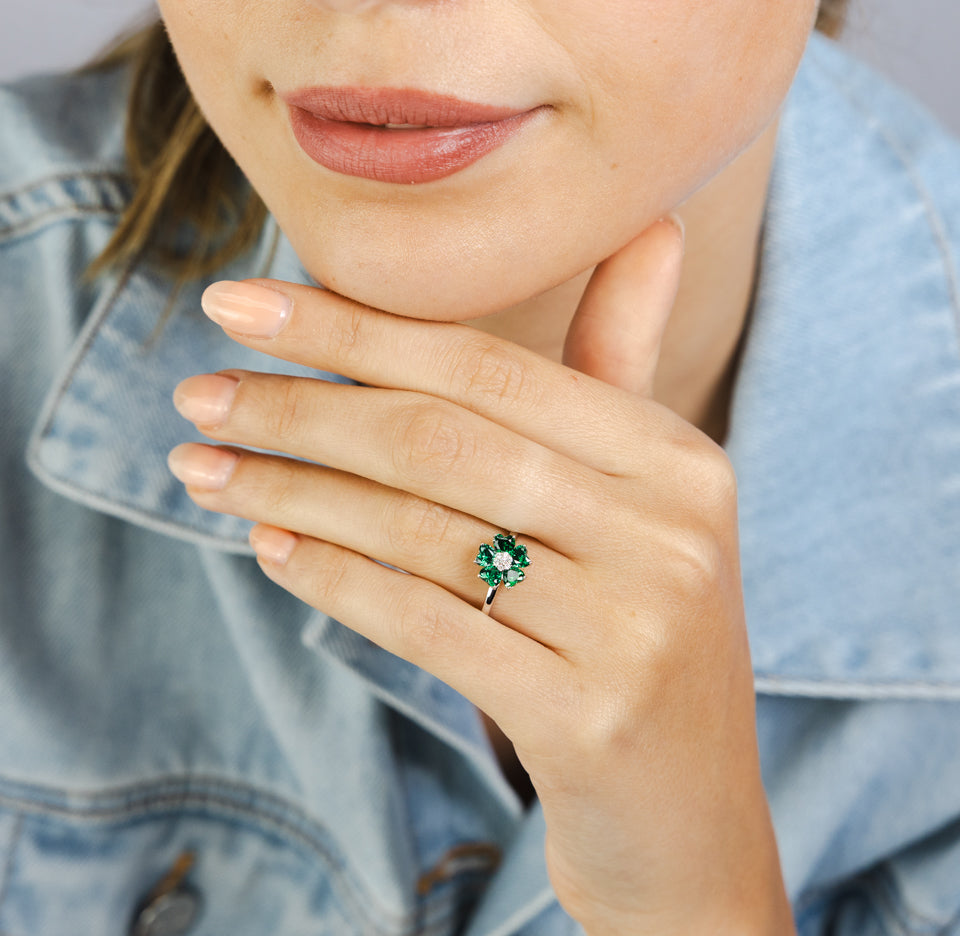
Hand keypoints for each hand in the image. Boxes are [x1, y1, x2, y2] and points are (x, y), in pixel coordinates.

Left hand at [167, 219, 792, 934]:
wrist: (687, 810)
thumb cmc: (638, 628)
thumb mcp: (644, 498)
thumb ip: (622, 365)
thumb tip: (653, 225)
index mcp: (678, 460)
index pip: (488, 367)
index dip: (353, 328)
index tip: (239, 304)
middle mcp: (668, 533)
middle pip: (441, 441)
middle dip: (300, 409)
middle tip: (197, 394)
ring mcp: (633, 629)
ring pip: (419, 531)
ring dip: (291, 491)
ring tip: (203, 467)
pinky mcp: (584, 718)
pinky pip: (424, 623)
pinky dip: (332, 578)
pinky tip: (267, 544)